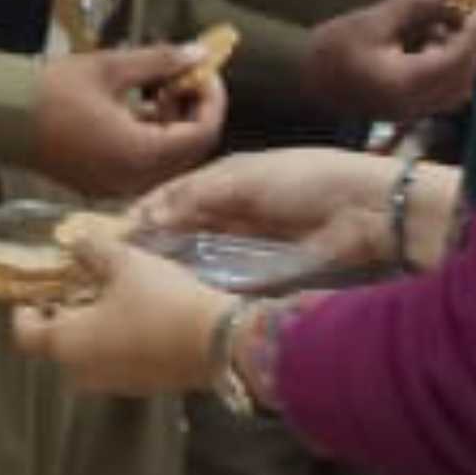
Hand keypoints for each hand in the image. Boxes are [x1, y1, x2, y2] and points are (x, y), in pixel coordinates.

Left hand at [5, 230, 233, 398]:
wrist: (218, 342)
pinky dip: (114, 342)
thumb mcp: (124, 263)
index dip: (22, 310)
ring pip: (86, 356)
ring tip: (108, 298)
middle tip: (74, 289)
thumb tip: (74, 240)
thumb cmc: (162, 301)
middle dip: (60, 318)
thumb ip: (91, 249)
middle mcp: (82, 372)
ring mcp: (112, 384)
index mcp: (66, 344)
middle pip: (56, 346)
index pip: (24, 334)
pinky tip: (136, 317)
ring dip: (89, 330)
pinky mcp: (140, 387)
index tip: (33, 291)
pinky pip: (114, 363)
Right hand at [32, 46, 229, 200]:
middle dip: (194, 112)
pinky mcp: (102, 184)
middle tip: (184, 76)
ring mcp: (117, 186)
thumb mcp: (112, 67)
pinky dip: (151, 139)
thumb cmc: (53, 89)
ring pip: (167, 160)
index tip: (203, 70)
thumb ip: (161, 61)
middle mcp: (134, 179)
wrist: (0, 117)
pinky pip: (143, 166)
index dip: (211, 99)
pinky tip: (139, 107)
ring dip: (173, 125)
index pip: (202, 133)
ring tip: (160, 86)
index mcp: (140, 153)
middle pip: (189, 151)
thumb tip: (199, 53)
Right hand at [129, 141, 397, 273]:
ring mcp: (244, 245)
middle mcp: (231, 212)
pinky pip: (221, 281)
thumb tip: (148, 217)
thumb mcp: (242, 178)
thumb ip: (194, 196)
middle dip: (153, 243)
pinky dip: (200, 286)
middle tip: (117, 265)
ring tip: (136, 283)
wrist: (362, 211)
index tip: (113, 233)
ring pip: (197, 256)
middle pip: (181, 228)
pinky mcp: (261, 274)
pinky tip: (175, 297)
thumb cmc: (303, 180)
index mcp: (225, 179)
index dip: (145, 211)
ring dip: (171, 267)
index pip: (174, 195)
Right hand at [295, 0, 475, 137]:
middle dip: (471, 43)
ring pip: (457, 87)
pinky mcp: (406, 113)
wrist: (300, 82)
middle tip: (466, 11)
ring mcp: (411, 113)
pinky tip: (428, 47)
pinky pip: (442, 94)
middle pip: (463, 76)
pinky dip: (447, 69)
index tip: (474, 2)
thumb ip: (415, 3)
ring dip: (460, 57)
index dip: (472, 30)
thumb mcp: (373, 20)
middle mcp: (413, 105)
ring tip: (441, 27)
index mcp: (405, 84)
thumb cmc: (331, 51)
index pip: (457, 59)